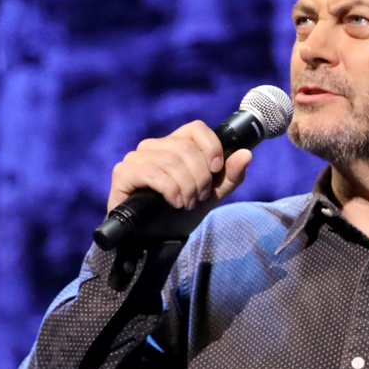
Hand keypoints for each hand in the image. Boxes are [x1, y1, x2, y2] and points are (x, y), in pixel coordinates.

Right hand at [107, 121, 253, 213]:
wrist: (155, 241)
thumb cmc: (180, 214)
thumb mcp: (211, 196)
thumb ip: (229, 177)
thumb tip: (246, 154)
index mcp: (174, 145)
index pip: (196, 128)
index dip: (211, 147)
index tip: (216, 171)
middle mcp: (153, 146)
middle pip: (186, 147)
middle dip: (199, 177)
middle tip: (198, 198)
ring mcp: (136, 158)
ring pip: (170, 160)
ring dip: (185, 187)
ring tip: (186, 204)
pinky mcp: (123, 172)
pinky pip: (151, 172)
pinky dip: (169, 189)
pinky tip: (174, 202)